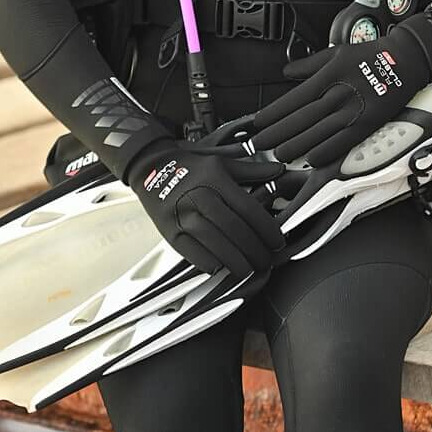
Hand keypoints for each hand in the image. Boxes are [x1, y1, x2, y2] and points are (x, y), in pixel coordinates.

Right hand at [127, 140, 284, 279]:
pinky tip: (220, 268)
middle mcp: (200, 196)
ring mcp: (183, 215)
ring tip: (248, 270)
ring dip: (235, 261)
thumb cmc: (191, 166)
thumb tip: (279, 171)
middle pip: (234, 229)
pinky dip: (207, 262)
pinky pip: (191, 251)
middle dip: (255, 250)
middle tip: (267, 261)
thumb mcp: (222, 161)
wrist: (151, 166)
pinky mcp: (169, 230)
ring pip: (214, 243)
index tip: (277, 242)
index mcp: (216, 179)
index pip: (248, 208)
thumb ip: (252, 170)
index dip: (266, 229)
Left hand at [252, 29, 431, 166]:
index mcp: (329, 75)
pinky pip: (345, 141)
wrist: (406, 60)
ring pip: (320, 132)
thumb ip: (310, 64)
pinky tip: (312, 159)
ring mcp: (354, 110)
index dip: (275, 112)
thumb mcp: (336, 52)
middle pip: (303, 117)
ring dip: (297, 145)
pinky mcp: (369, 123)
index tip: (259, 122)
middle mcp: (339, 93)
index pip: (295, 98)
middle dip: (279, 132)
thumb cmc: (370, 55)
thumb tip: (287, 70)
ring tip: (280, 153)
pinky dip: (328, 151)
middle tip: (260, 143)